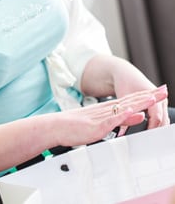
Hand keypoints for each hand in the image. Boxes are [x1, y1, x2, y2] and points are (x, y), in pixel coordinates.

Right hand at [52, 86, 167, 145]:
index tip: (158, 92)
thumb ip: (121, 119)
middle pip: (131, 102)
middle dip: (148, 96)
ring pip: (123, 108)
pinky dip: (123, 115)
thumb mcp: (102, 123)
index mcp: (107, 110)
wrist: (55, 127)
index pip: (130, 101)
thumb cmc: (73, 127)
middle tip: (164, 90)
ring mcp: (102, 117)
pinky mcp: (97, 125)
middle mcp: (106, 111)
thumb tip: (138, 115)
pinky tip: (132, 111)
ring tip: (153, 97)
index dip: (145, 96)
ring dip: (139, 102)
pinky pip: (111, 120)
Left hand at [111, 65, 169, 133]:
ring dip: (158, 128)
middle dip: (156, 131)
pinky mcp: (160, 102)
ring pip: (164, 119)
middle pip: (163, 120)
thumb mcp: (123, 103)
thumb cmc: (123, 85)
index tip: (145, 138)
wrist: (125, 74)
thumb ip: (124, 119)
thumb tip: (122, 134)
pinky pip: (162, 115)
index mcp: (152, 97)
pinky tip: (153, 130)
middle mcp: (160, 99)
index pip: (156, 118)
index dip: (151, 129)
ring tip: (150, 138)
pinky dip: (158, 123)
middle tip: (148, 141)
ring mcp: (161, 100)